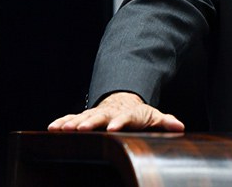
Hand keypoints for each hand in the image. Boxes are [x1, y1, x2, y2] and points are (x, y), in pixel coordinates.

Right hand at [47, 91, 184, 132]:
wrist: (124, 102)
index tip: (113, 128)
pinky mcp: (86, 116)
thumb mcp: (154, 116)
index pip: (125, 117)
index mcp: (129, 113)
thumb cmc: (139, 114)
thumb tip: (179, 126)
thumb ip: (165, 122)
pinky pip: (73, 118)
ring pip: (84, 117)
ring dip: (73, 122)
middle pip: (100, 116)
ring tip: (62, 129)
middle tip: (82, 128)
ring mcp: (97, 113)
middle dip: (91, 122)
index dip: (119, 122)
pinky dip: (63, 121)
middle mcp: (110, 112)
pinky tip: (52, 127)